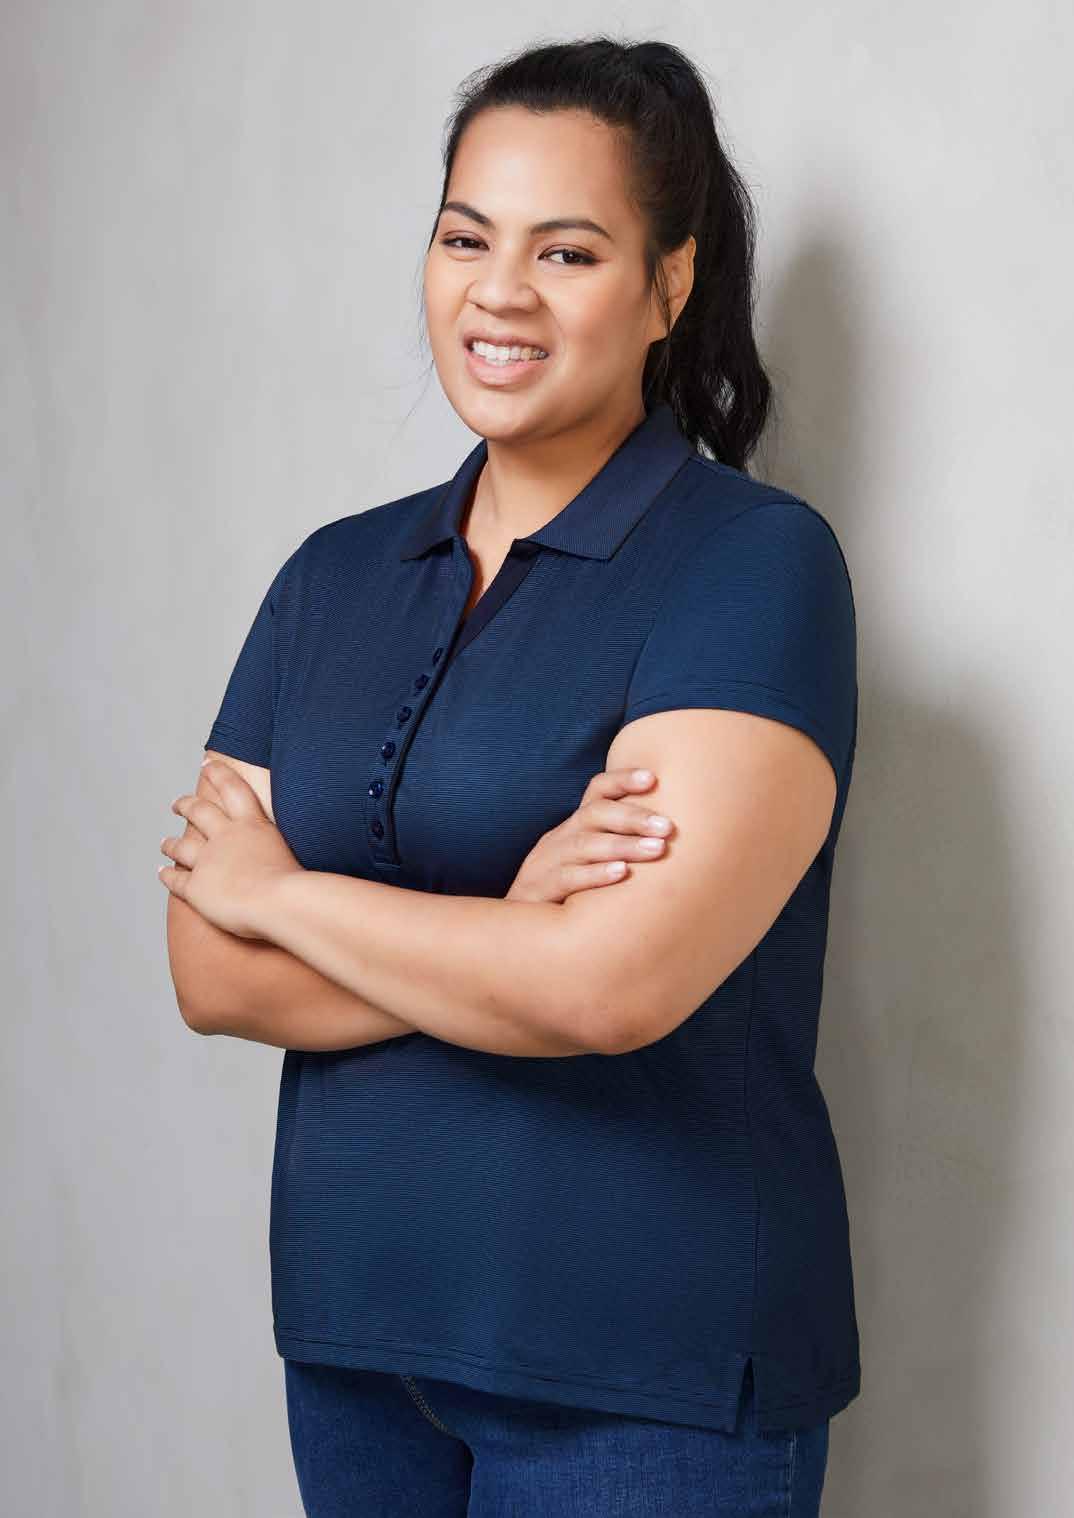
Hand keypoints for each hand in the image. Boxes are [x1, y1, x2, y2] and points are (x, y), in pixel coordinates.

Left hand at [158, 759, 301, 937]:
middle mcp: (225, 837)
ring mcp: (207, 861)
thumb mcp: (297, 847)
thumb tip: (298, 838)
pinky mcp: (196, 888)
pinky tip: (162, 873)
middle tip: (178, 803)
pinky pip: (175, 880)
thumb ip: (288, 840)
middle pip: (199, 813)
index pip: (232, 789)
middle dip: (186, 805)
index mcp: (251, 824)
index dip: (218, 773)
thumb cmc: (298, 881)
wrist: (279, 901)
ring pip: (181, 846)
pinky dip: (167, 875)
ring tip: (164, 843)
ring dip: (171, 843)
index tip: (207, 764)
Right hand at [506, 767, 675, 904]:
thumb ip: (617, 845)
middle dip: (633, 817)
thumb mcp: (586, 861)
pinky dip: (596, 874)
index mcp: (574, 827)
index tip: (653, 778)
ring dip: (623, 845)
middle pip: (594, 814)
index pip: (596, 791)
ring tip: (657, 849)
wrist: (516, 931)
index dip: (622, 780)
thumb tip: (669, 837)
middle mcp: (560, 838)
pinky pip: (568, 878)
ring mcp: (546, 863)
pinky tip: (622, 873)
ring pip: (584, 845)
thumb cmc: (565, 894)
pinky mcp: (539, 891)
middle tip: (667, 827)